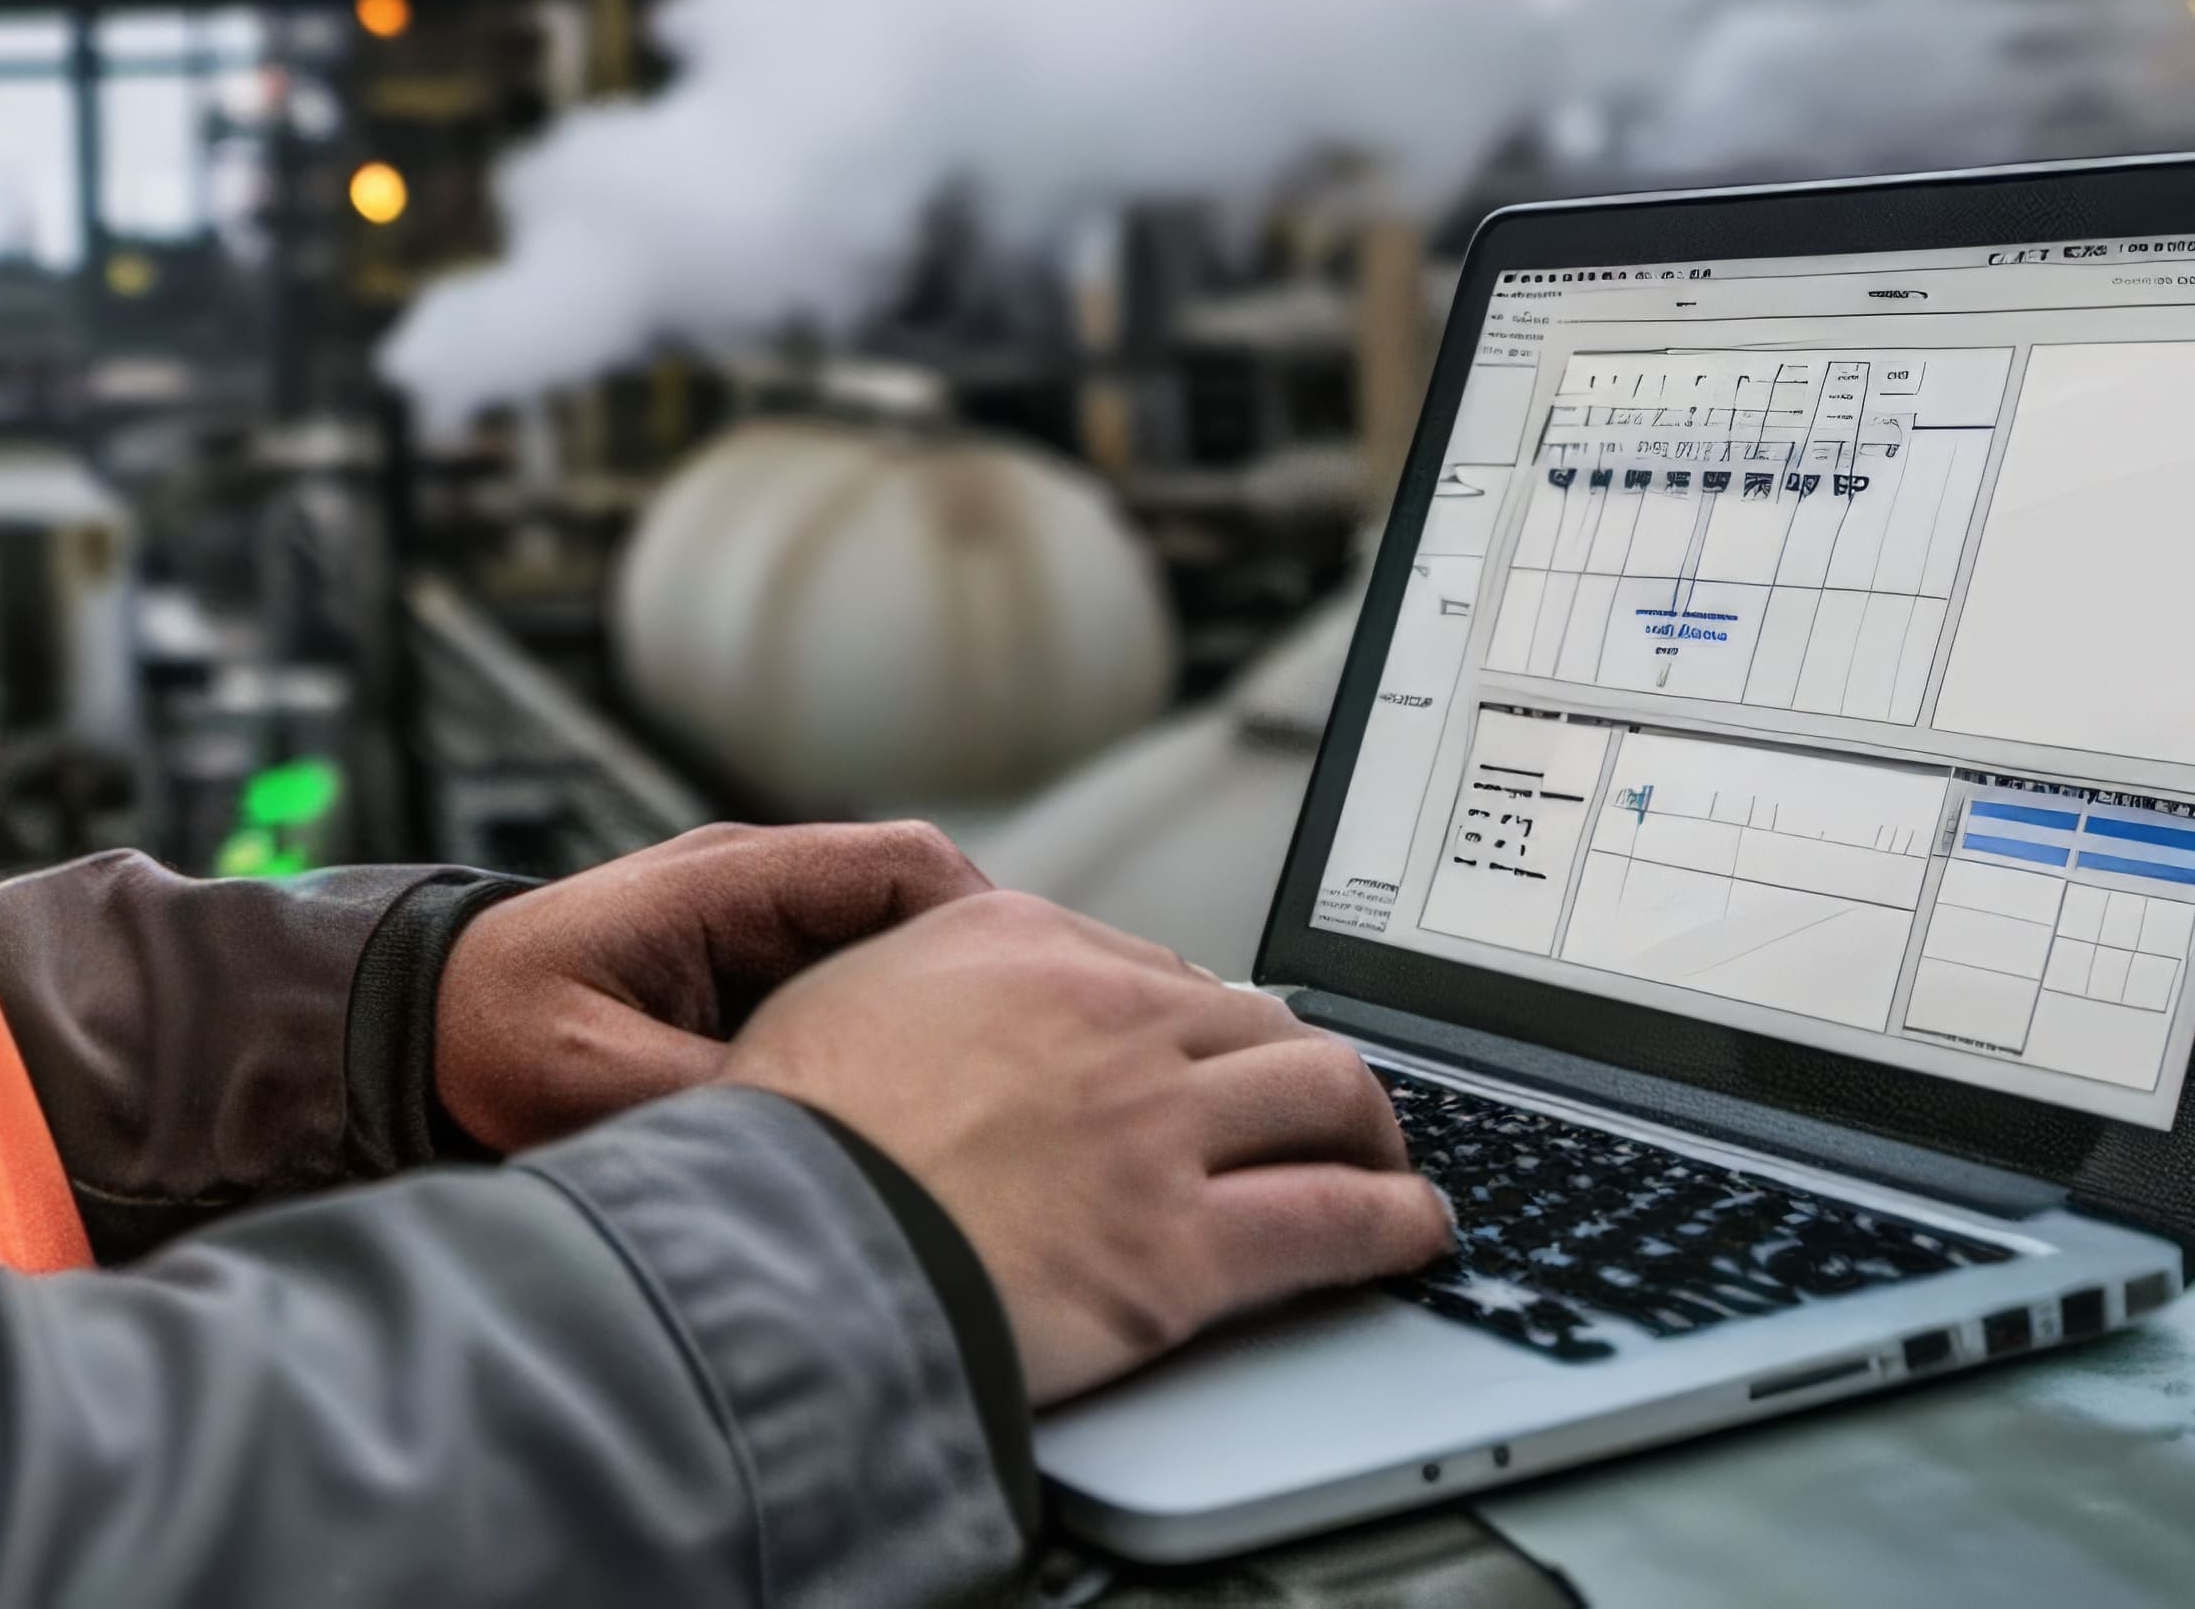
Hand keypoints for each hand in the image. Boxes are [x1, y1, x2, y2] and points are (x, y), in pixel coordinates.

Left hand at [434, 820, 987, 1153]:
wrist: (404, 1035)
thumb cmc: (486, 1038)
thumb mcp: (592, 1079)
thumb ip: (715, 1096)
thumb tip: (830, 1134)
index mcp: (729, 881)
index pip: (902, 866)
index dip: (985, 928)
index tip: (1033, 1010)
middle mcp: (754, 892)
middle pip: (919, 908)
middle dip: (983, 981)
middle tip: (1034, 1075)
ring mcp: (752, 935)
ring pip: (891, 957)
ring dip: (937, 1019)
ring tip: (987, 1105)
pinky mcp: (743, 988)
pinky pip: (847, 996)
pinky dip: (888, 1045)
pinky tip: (910, 1119)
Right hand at [725, 891, 1449, 1403]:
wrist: (779, 1250)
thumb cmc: (786, 1142)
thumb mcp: (835, 998)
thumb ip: (918, 976)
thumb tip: (947, 992)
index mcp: (1019, 944)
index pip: (1159, 968)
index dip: (1204, 1021)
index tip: (1221, 1053)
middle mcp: (1105, 1016)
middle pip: (1261, 1021)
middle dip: (1306, 1063)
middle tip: (1325, 1104)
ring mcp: (1153, 1129)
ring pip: (1324, 1095)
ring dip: (1372, 1129)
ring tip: (1386, 1159)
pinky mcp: (1182, 1244)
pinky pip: (1334, 1218)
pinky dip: (1395, 1222)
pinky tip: (1414, 1231)